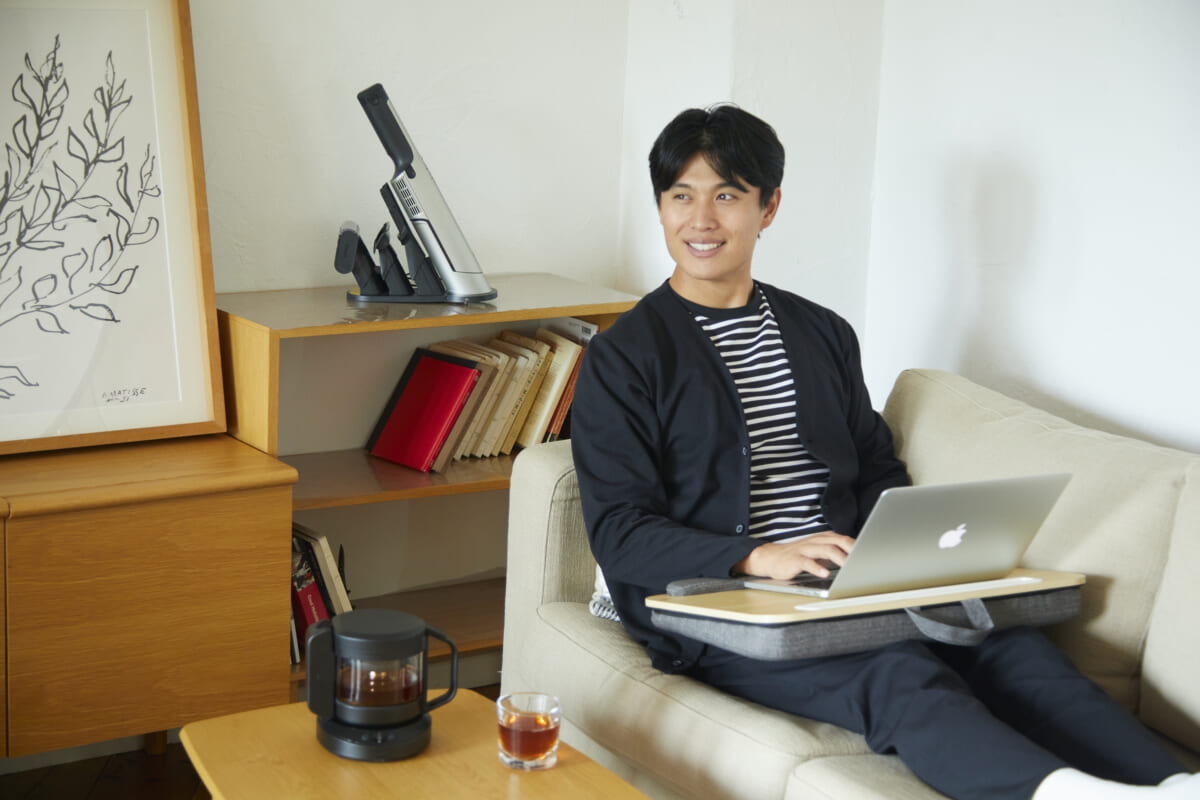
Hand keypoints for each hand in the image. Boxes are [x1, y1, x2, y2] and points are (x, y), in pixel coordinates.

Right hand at [733, 531, 855, 579]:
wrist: (770, 558)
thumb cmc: (798, 557)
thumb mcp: (818, 553)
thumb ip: (835, 553)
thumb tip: (857, 560)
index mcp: (823, 539)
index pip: (844, 539)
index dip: (858, 546)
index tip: (871, 554)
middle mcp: (815, 541)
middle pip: (838, 541)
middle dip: (851, 549)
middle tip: (863, 560)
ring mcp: (805, 549)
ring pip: (825, 550)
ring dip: (839, 558)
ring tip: (849, 567)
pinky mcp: (794, 559)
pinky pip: (807, 562)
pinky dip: (817, 567)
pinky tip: (824, 573)